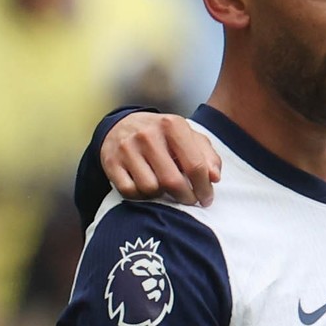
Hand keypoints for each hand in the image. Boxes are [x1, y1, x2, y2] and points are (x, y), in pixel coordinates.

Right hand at [102, 112, 221, 205]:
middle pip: (173, 181)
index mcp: (173, 125)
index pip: (195, 165)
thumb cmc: (163, 136)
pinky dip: (141, 196)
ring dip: (161, 195)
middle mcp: (148, 134)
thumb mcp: (188, 137)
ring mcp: (127, 148)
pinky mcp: (111, 162)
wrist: (122, 125)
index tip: (207, 199)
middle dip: (186, 197)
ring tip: (165, 188)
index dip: (204, 188)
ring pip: (151, 189)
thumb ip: (207, 156)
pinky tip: (147, 188)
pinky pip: (130, 192)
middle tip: (190, 200)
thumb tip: (214, 177)